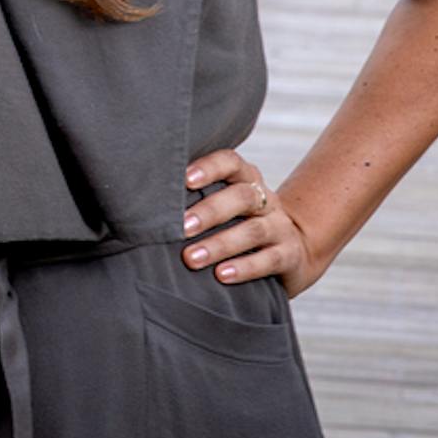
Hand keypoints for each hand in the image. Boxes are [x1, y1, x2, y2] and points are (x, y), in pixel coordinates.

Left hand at [181, 147, 328, 298]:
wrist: (293, 252)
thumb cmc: (239, 225)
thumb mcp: (224, 207)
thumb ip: (195, 200)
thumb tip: (144, 205)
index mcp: (246, 179)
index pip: (231, 162)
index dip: (209, 167)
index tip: (185, 179)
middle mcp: (265, 199)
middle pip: (242, 196)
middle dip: (209, 211)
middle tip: (181, 227)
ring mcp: (280, 227)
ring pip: (252, 230)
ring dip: (220, 244)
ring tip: (191, 258)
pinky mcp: (289, 255)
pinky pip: (270, 259)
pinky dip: (245, 267)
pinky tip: (221, 275)